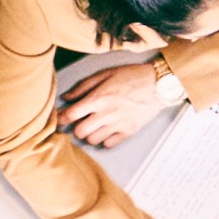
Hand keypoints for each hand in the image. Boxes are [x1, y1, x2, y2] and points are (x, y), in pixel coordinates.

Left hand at [58, 61, 172, 148]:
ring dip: (90, 135)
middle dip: (76, 129)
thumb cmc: (131, 76)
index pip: (71, 114)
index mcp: (98, 98)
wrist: (159, 84)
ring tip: (94, 127)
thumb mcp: (106, 74)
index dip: (61, 118)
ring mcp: (118, 124)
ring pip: (93, 140)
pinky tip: (107, 131)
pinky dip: (105, 140)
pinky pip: (109, 144)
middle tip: (79, 123)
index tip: (60, 120)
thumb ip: (84, 86)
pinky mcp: (128, 132)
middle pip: (80, 132)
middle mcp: (106, 114)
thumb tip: (66, 97)